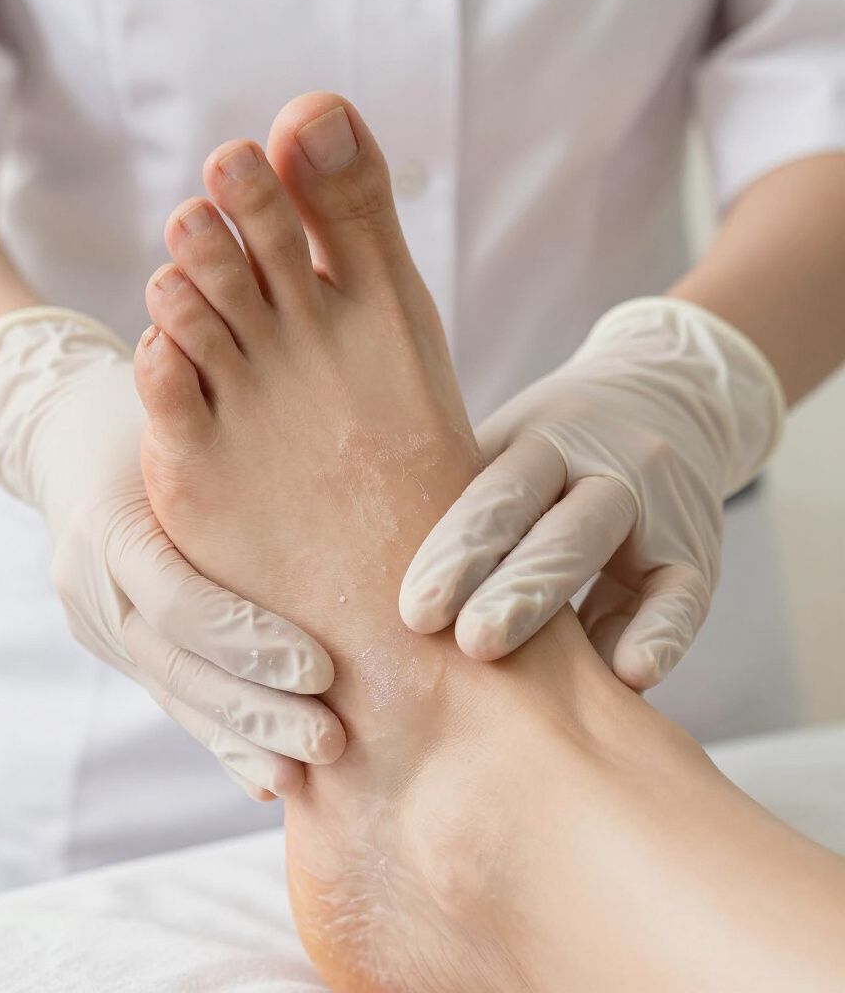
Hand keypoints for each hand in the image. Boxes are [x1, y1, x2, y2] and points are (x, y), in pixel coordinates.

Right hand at [0, 308, 344, 797]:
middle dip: (252, 711)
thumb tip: (332, 451)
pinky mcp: (114, 640)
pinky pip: (168, 692)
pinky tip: (263, 779)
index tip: (322, 669)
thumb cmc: (145, 414)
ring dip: (238, 739)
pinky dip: (217, 736)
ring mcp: (96, 619)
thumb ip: (224, 450)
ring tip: (304, 777)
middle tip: (331, 742)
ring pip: (170, 692)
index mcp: (108, 523)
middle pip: (173, 664)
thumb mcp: (176, 415)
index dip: (246, 640)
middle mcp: (91, 585)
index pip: (176, 599)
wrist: (66, 433)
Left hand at [400, 297, 784, 688]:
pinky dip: (659, 637)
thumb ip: (463, 502)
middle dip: (515, 592)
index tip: (415, 611)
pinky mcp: (697, 551)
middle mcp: (605, 465)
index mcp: (542, 439)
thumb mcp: (511, 446)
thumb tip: (385, 591)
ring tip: (539, 687)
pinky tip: (630, 676)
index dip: (458, 552)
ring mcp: (659, 506)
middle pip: (559, 531)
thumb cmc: (557, 445)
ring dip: (588, 624)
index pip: (500, 495)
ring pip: (620, 563)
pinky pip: (683, 597)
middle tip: (469, 646)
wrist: (669, 394)